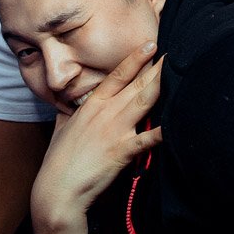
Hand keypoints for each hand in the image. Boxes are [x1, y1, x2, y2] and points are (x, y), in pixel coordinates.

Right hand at [30, 43, 162, 233]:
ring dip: (161, 85)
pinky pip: (146, 139)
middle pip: (137, 84)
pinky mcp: (122, 151)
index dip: (135, 58)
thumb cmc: (58, 160)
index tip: (150, 44)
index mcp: (92, 104)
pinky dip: (162, 132)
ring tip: (176, 71)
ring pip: (143, 102)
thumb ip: (69, 110)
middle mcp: (106, 112)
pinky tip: (176, 123)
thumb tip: (68, 101)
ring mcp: (115, 130)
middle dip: (156, 67)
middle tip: (174, 51)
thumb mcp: (62, 126)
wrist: (57, 189)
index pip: (118, 75)